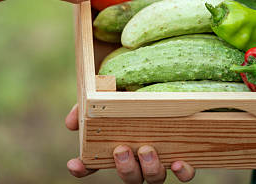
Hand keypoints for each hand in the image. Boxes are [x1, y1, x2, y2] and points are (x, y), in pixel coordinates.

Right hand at [65, 104, 194, 182]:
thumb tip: (71, 123)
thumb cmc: (133, 94)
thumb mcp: (108, 97)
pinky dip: (182, 172)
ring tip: (147, 149)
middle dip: (125, 168)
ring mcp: (161, 160)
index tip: (75, 163)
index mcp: (117, 148)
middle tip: (121, 149)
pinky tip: (178, 162)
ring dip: (150, 169)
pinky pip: (184, 173)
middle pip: (130, 178)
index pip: (94, 165)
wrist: (170, 82)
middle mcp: (138, 160)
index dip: (83, 168)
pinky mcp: (183, 155)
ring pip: (154, 179)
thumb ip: (87, 107)